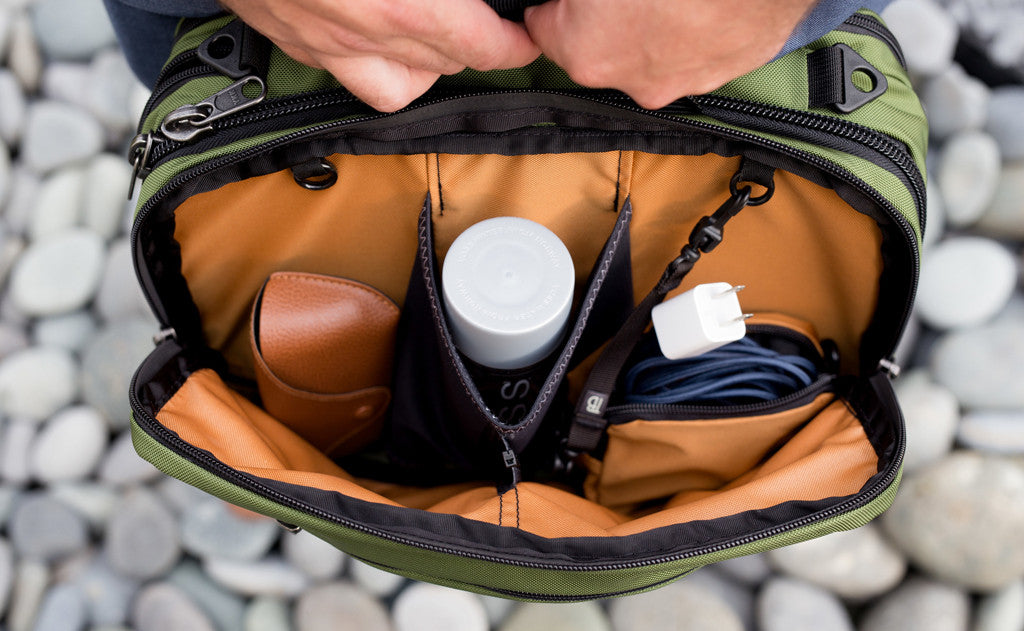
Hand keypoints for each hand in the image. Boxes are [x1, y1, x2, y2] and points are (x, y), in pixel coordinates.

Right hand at [219, 0, 540, 111]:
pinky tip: (375, 37)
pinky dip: (373, 66)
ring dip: (426, 70)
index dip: (514, 45)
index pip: (483, 46)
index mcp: (409, 5)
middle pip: (447, 66)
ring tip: (432, 39)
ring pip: (399, 89)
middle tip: (485, 28)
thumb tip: (463, 1)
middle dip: (475, 49)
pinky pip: (346, 77)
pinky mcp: (292, 42)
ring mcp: (326, 44)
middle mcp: (369, 35)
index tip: (525, 38)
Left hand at [524, 0, 816, 108]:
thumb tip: (576, 3)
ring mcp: (673, 84)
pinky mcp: (715, 78)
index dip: (555, 2)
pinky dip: (689, 32)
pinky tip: (701, 4)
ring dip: (648, 24)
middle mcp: (622, 81)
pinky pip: (688, 53)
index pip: (539, 27)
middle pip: (592, 45)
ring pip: (643, 52)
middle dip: (601, 16)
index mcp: (582, 50)